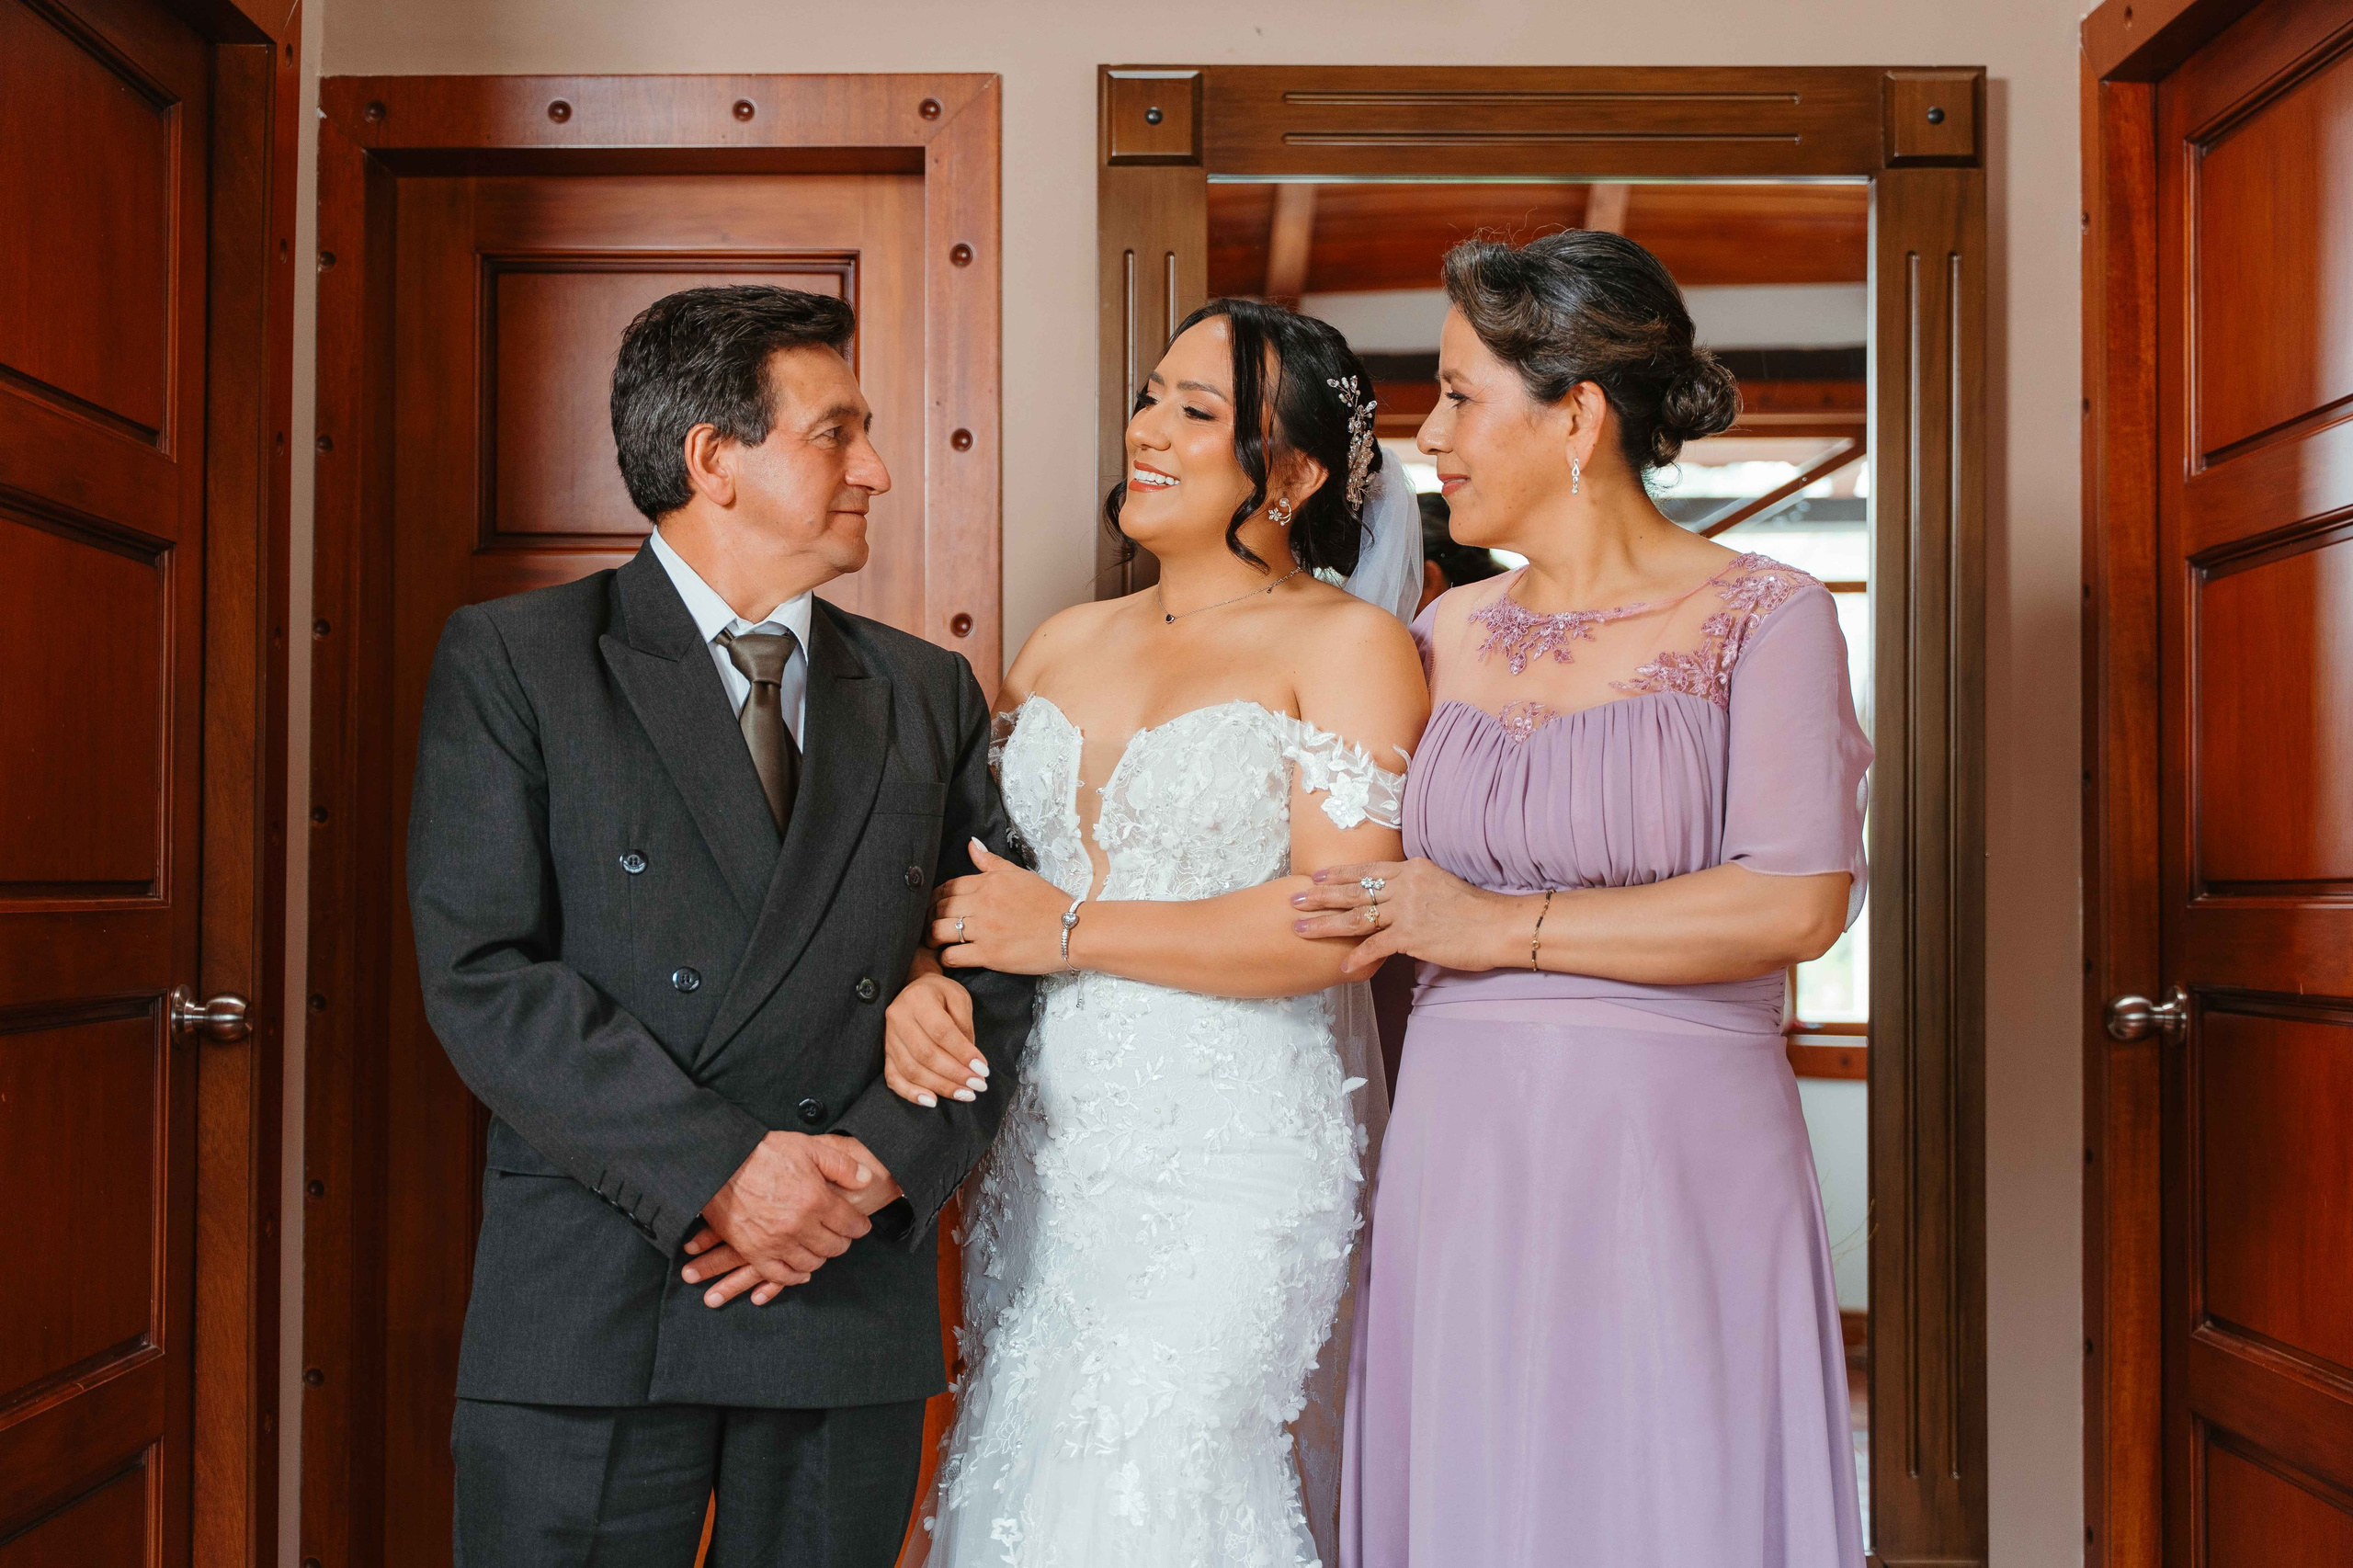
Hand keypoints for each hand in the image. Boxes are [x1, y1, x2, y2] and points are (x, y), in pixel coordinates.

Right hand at [684, 1132, 875, 1307]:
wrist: (721, 1163)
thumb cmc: (764, 1152)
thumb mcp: (809, 1148)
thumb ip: (842, 1165)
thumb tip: (866, 1180)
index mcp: (816, 1200)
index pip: (851, 1224)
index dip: (860, 1226)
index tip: (860, 1225)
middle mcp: (799, 1226)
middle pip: (834, 1247)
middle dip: (842, 1241)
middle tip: (841, 1234)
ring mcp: (776, 1242)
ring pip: (811, 1263)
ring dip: (820, 1257)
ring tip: (821, 1247)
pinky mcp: (754, 1252)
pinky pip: (780, 1276)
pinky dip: (794, 1277)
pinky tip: (801, 1270)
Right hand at [884, 970, 986, 1106]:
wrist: (913, 990)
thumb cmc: (940, 994)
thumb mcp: (959, 997)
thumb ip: (964, 1024)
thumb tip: (970, 1059)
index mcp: (917, 999)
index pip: (941, 1032)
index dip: (963, 1053)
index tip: (983, 1069)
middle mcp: (898, 1018)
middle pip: (926, 1054)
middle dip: (955, 1074)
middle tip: (978, 1085)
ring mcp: (888, 1037)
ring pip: (911, 1069)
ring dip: (940, 1086)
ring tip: (965, 1094)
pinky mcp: (885, 1053)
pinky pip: (893, 1077)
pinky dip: (911, 1093)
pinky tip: (931, 1101)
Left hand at [930, 839, 1073, 976]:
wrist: (1071, 930)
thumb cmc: (1048, 903)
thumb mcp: (1020, 875)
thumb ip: (991, 862)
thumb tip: (970, 845)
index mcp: (989, 882)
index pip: (948, 886)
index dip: (935, 897)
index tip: (933, 905)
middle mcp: (983, 903)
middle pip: (938, 908)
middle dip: (928, 916)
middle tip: (929, 924)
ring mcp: (984, 929)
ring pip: (939, 930)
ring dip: (930, 937)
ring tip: (933, 942)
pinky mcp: (989, 954)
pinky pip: (953, 955)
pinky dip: (945, 958)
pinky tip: (948, 957)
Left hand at [1289, 857, 1516, 975]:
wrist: (1498, 925)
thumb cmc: (1475, 910)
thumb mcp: (1441, 885)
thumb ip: (1415, 888)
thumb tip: (1398, 897)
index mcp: (1412, 870)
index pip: (1367, 871)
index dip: (1338, 874)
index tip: (1316, 877)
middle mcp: (1405, 885)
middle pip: (1353, 890)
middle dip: (1320, 896)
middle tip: (1294, 900)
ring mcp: (1407, 910)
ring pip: (1356, 916)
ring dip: (1325, 925)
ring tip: (1301, 930)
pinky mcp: (1412, 935)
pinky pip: (1376, 946)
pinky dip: (1358, 958)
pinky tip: (1342, 967)